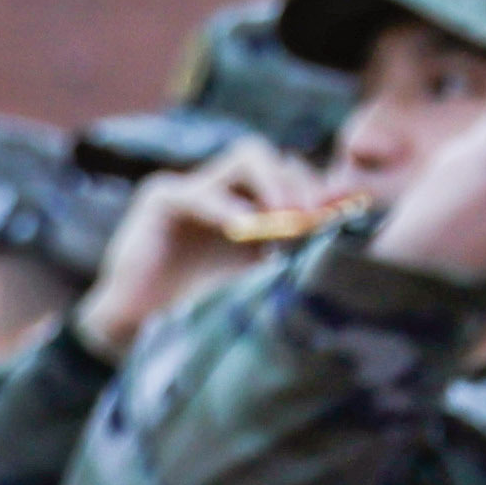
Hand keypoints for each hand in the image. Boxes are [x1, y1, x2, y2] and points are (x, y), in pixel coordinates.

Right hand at [76, 142, 332, 361]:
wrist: (142, 328)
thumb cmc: (202, 308)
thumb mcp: (259, 279)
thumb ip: (293, 255)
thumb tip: (343, 241)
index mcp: (257, 206)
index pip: (299, 177)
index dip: (322, 191)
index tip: (343, 215)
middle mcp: (231, 190)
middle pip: (281, 159)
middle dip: (304, 182)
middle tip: (316, 215)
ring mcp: (197, 187)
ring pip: (249, 155)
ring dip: (277, 182)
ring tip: (289, 216)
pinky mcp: (162, 197)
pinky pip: (200, 191)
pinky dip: (226, 207)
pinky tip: (244, 229)